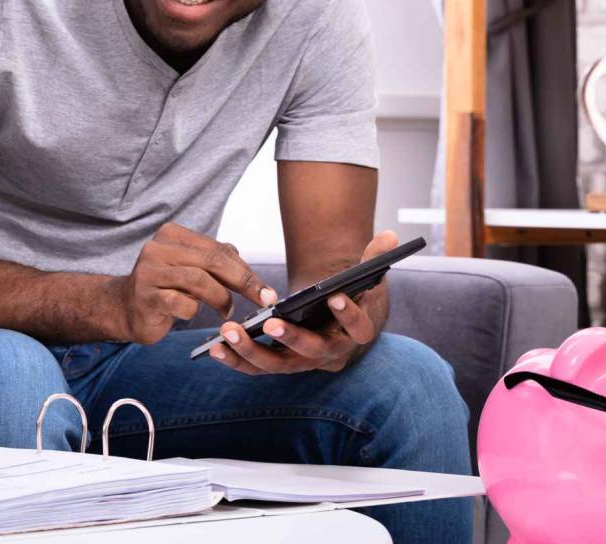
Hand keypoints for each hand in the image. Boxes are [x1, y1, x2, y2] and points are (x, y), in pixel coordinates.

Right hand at [111, 223, 278, 344]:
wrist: (125, 308)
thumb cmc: (165, 288)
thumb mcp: (191, 268)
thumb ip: (216, 261)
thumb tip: (249, 270)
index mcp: (172, 235)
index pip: (219, 249)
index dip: (246, 271)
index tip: (266, 291)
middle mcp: (158, 248)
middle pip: (213, 261)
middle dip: (243, 282)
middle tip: (262, 300)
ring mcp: (149, 271)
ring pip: (200, 280)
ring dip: (221, 299)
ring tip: (225, 311)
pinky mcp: (146, 296)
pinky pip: (182, 303)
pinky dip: (194, 310)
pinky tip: (191, 313)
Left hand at [206, 230, 397, 374]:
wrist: (332, 318)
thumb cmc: (348, 295)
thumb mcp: (366, 277)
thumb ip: (375, 257)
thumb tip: (391, 238)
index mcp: (355, 333)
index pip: (359, 329)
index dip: (350, 315)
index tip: (336, 297)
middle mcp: (329, 353)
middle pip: (311, 353)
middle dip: (291, 339)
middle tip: (272, 323)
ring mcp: (302, 362)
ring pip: (277, 365)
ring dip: (252, 352)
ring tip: (228, 333)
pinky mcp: (278, 364)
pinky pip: (255, 367)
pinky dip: (235, 360)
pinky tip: (214, 348)